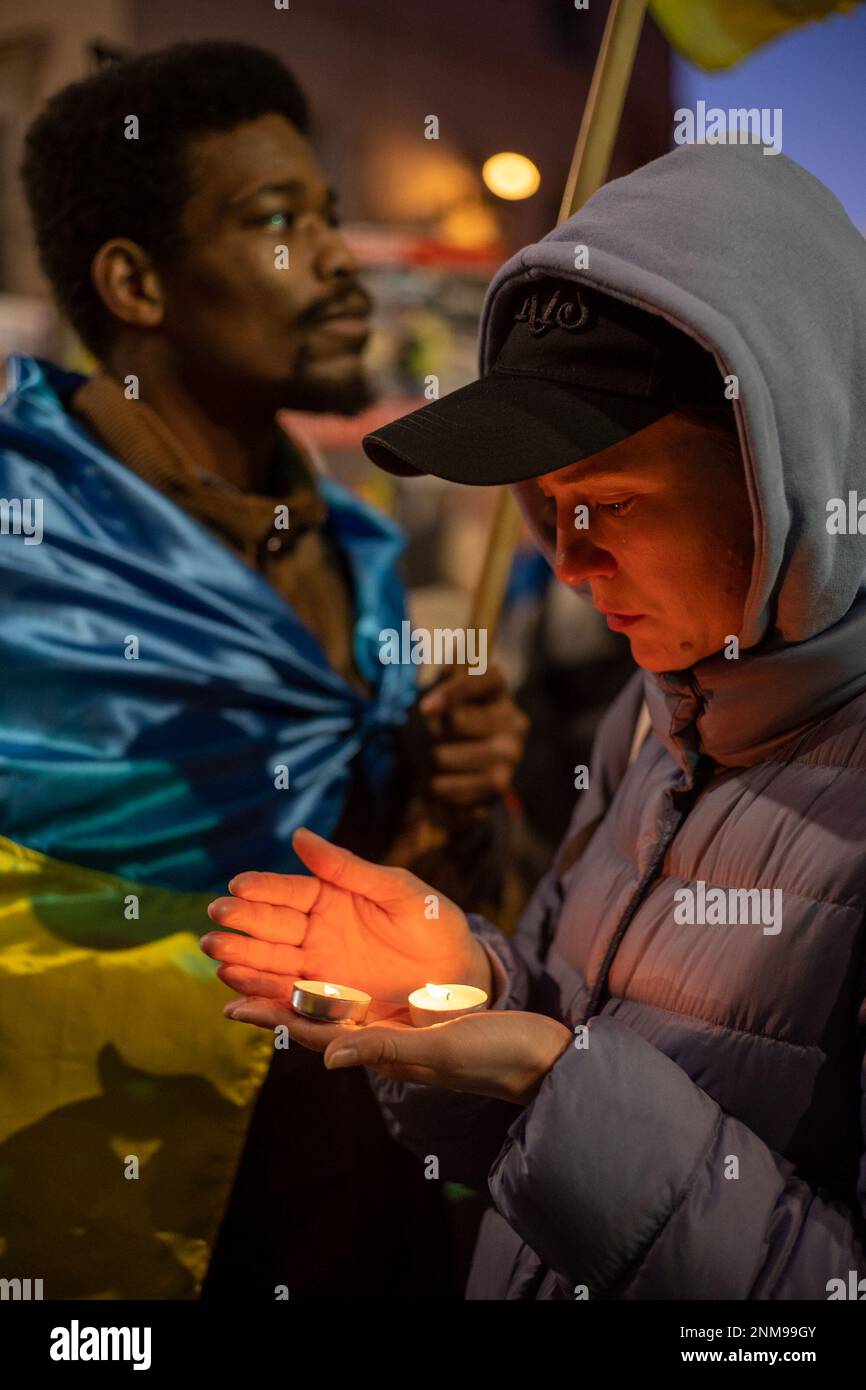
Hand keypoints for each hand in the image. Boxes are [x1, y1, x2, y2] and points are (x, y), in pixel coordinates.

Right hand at [200, 827, 491, 1006]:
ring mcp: (317, 969)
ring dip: (243, 964)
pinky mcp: (325, 1004)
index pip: (288, 892)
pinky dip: (262, 1003)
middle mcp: (315, 933)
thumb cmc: (432, 922)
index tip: (237, 885)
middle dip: (242, 926)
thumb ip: (349, 869)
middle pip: (271, 929)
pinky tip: (237, 1003)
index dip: (263, 889)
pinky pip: (289, 1003)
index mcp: (329, 897)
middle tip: (216, 921)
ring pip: (272, 966)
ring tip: (220, 961)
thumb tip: (298, 835)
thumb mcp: (398, 890)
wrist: (458, 976)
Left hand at [222, 997, 572, 1106]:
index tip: (229, 1004)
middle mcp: (383, 1042)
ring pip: (336, 1007)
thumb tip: (328, 1057)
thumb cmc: (497, 1053)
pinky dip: (337, 983)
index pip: (316, 1033)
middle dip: (273, 998)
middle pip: (316, 1018)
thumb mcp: (443, 1048)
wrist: (541, 1058)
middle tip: (227, 975)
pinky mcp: (417, 1019)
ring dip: (297, 988)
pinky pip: (364, 999)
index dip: (274, 1016)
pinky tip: (326, 968)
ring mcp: (399, 1032)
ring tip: (262, 965)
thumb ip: (388, 1048)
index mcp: (385, 1051)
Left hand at [418, 664, 528, 806]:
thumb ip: (446, 675)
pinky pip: (450, 787)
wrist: (458, 773)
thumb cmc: (445, 725)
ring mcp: (510, 756)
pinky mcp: (500, 787)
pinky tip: (438, 783)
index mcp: (498, 691)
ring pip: (444, 758)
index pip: (482, 679)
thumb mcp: (441, 695)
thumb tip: (455, 651)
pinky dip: (434, 788)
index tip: (424, 708)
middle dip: (427, 731)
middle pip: (455, 722)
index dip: (452, 692)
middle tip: (422, 739)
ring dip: (425, 763)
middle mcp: (513, 721)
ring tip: (427, 764)